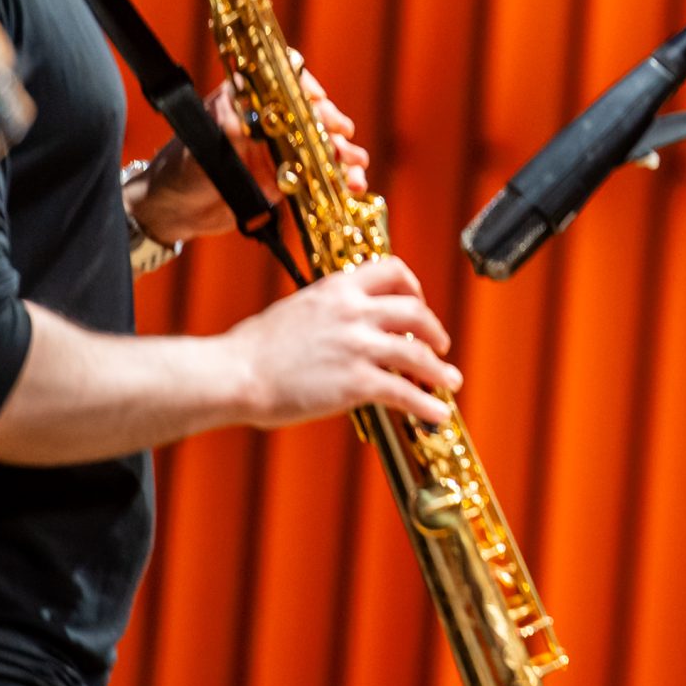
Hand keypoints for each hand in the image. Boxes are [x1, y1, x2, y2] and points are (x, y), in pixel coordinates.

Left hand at [129, 59, 369, 242]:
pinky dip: (340, 180)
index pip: (284, 79)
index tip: (318, 100)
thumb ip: (236, 126)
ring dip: (344, 154)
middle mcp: (268, 122)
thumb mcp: (208, 141)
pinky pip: (320, 176)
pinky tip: (352, 186)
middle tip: (342, 136)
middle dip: (333, 123)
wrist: (173, 211)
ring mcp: (279, 150)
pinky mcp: (287, 179)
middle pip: (312, 113)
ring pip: (323, 145)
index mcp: (247, 101)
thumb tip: (262, 115)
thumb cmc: (182, 166)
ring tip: (354, 166)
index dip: (305, 85)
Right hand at [224, 256, 458, 429]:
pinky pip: (405, 392)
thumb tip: (349, 322)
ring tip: (451, 381)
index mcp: (338, 288)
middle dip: (435, 330)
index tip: (418, 302)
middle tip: (441, 345)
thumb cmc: (254, 348)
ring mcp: (357, 346)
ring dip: (440, 370)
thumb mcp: (297, 309)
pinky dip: (427, 404)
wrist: (234, 374)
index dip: (414, 288)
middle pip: (415, 312)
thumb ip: (330, 310)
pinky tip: (437, 413)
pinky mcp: (356, 381)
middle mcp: (353, 311)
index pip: (392, 271)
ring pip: (418, 354)